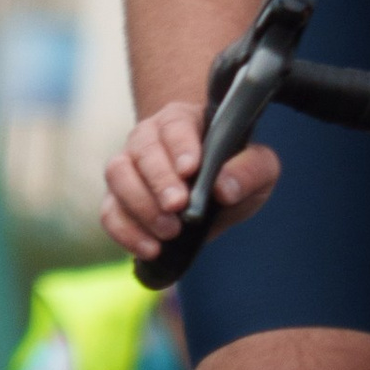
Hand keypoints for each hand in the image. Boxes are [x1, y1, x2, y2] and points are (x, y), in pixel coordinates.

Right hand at [100, 99, 279, 263]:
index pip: (176, 124)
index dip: (180, 145)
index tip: (191, 169)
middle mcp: (149, 138)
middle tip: (178, 206)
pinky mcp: (117, 199)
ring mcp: (128, 167)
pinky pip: (109, 211)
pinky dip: (126, 231)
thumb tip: (223, 188)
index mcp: (184, 120)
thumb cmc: (234, 171)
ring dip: (141, 205)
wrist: (212, 193)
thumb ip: (249, 171)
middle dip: (159, 179)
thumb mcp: (260, 169)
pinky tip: (151, 249)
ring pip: (118, 175)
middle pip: (142, 149)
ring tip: (170, 232)